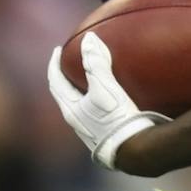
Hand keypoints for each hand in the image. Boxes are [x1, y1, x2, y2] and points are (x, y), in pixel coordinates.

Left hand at [48, 33, 164, 170]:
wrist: (136, 151)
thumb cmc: (117, 120)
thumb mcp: (105, 89)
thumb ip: (96, 64)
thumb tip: (89, 39)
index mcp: (71, 110)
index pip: (55, 82)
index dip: (54, 64)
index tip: (57, 50)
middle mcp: (77, 122)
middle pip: (65, 95)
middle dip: (65, 77)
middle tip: (70, 62)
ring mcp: (91, 131)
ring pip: (80, 106)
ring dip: (80, 90)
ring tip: (89, 78)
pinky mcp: (106, 136)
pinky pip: (95, 114)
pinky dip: (96, 100)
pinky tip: (111, 98)